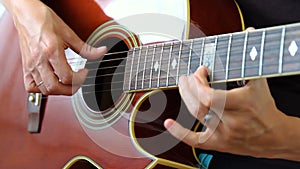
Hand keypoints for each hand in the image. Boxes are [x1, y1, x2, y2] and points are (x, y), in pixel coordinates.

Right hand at [11, 0, 105, 94]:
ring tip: (67, 83)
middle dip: (70, 89)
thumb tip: (101, 52)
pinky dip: (42, 90)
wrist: (27, 14)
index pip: (67, 76)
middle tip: (78, 82)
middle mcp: (39, 60)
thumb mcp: (69, 34)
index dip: (80, 79)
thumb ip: (85, 48)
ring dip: (59, 90)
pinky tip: (51, 83)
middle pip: (54, 87)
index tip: (85, 73)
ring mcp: (30, 65)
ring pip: (44, 89)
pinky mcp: (26, 67)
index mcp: (51, 51)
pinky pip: (31, 86)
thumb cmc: (44, 21)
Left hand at [164, 66, 288, 158]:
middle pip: (200, 104)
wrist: (273, 136)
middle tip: (187, 75)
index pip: (210, 96)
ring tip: (183, 84)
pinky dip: (179, 132)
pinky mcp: (216, 143)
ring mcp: (222, 134)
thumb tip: (250, 32)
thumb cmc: (264, 108)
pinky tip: (168, 122)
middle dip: (189, 86)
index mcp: (242, 105)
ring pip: (196, 115)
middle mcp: (231, 121)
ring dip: (185, 97)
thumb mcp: (259, 83)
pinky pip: (194, 140)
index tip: (201, 70)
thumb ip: (250, 59)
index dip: (199, 81)